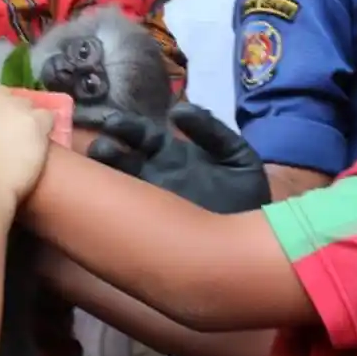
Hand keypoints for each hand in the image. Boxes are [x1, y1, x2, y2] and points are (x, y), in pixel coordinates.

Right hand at [87, 102, 269, 213]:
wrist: (257, 244)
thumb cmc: (246, 197)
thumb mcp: (237, 157)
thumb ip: (212, 131)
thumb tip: (177, 112)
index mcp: (173, 155)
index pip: (142, 135)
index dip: (127, 128)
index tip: (113, 124)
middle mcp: (155, 176)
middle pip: (121, 158)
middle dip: (107, 150)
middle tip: (100, 149)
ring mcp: (150, 202)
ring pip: (117, 185)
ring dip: (104, 177)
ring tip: (99, 173)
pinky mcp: (151, 228)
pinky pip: (126, 216)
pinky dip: (112, 207)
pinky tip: (104, 201)